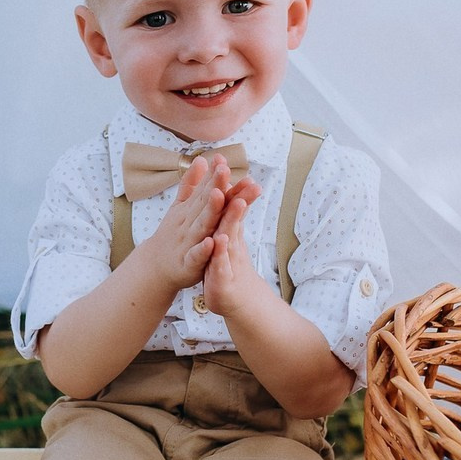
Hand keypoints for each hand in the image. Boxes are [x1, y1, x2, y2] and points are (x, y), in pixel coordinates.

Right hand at [141, 154, 229, 295]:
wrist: (156, 267)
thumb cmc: (173, 235)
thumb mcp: (180, 207)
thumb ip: (192, 184)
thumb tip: (201, 159)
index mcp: (191, 210)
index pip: (205, 190)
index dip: (215, 175)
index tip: (224, 159)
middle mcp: (189, 223)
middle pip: (205, 203)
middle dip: (215, 186)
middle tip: (224, 169)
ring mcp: (189, 242)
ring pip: (202, 225)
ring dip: (210, 210)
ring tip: (218, 196)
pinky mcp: (189, 263)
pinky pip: (197, 255)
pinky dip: (203, 249)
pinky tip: (212, 242)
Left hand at [203, 180, 261, 318]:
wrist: (234, 299)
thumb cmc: (228, 265)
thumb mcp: (227, 237)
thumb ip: (230, 212)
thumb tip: (232, 188)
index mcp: (228, 230)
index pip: (229, 204)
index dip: (228, 183)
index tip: (225, 160)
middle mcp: (231, 242)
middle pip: (234, 216)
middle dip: (236, 195)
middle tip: (242, 174)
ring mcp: (228, 260)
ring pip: (230, 236)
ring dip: (233, 219)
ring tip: (237, 201)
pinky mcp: (222, 279)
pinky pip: (221, 264)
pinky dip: (220, 252)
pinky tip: (218, 240)